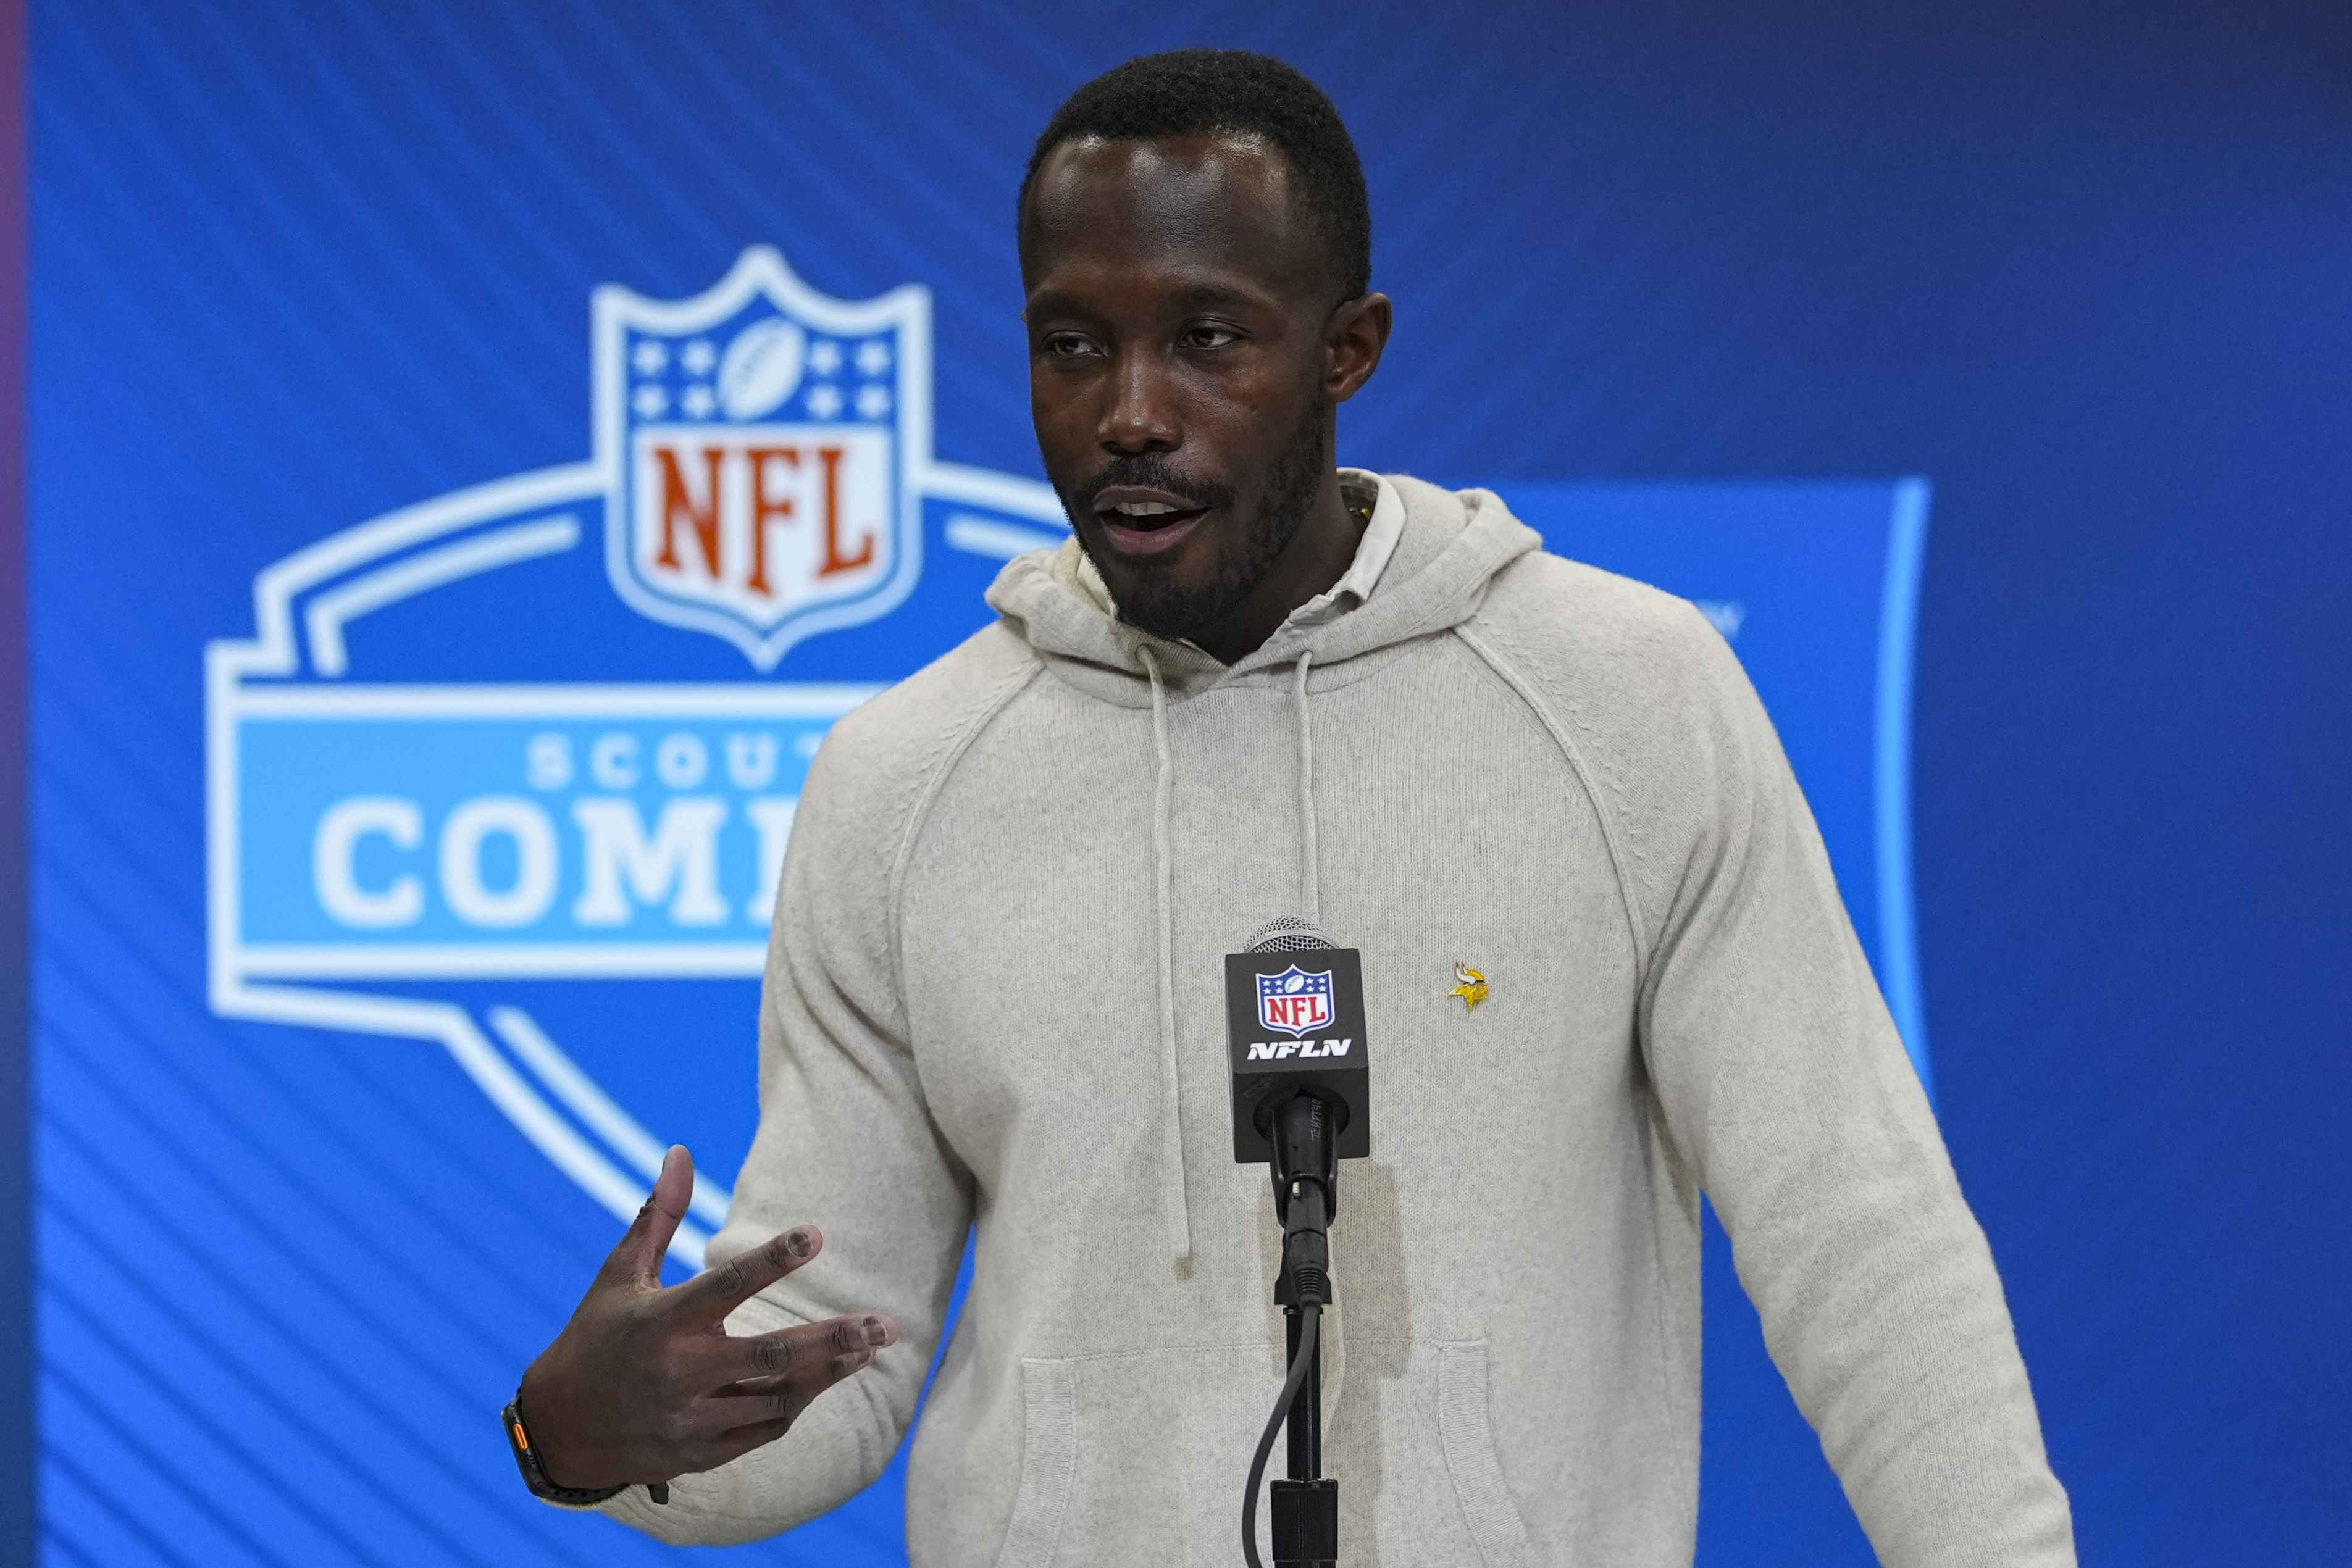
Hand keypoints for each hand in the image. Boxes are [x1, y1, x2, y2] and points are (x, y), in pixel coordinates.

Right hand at [517, 1145, 898, 1490]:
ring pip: (776, 1398)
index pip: (726, 1285)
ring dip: (828, 1373)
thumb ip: (660, 1215)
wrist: (558, 1429)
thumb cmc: (596, 1335)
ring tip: (870, 1348)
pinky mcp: (698, 1454)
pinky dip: (797, 1404)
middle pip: (771, 1355)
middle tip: (885, 1325)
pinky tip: (827, 1378)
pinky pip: (762, 1430)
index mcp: (659, 1323)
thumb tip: (681, 1150)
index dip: (774, 1259)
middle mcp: (677, 1374)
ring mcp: (689, 1419)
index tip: (817, 1235)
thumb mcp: (619, 1274)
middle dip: (834, 1338)